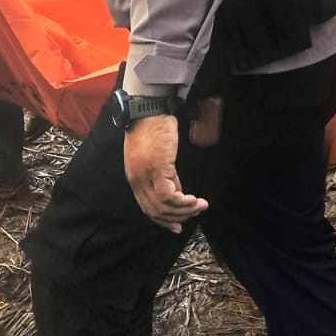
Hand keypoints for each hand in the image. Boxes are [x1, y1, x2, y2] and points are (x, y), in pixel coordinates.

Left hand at [124, 114, 207, 232]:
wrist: (148, 109)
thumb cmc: (152, 127)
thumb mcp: (157, 155)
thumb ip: (166, 175)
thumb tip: (178, 191)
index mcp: (135, 178)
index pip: (147, 208)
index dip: (163, 220)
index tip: (177, 226)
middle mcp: (137, 180)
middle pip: (154, 211)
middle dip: (176, 218)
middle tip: (193, 216)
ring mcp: (145, 176)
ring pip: (163, 206)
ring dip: (184, 210)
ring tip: (200, 206)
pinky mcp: (157, 169)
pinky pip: (169, 196)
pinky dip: (183, 202)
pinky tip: (194, 199)